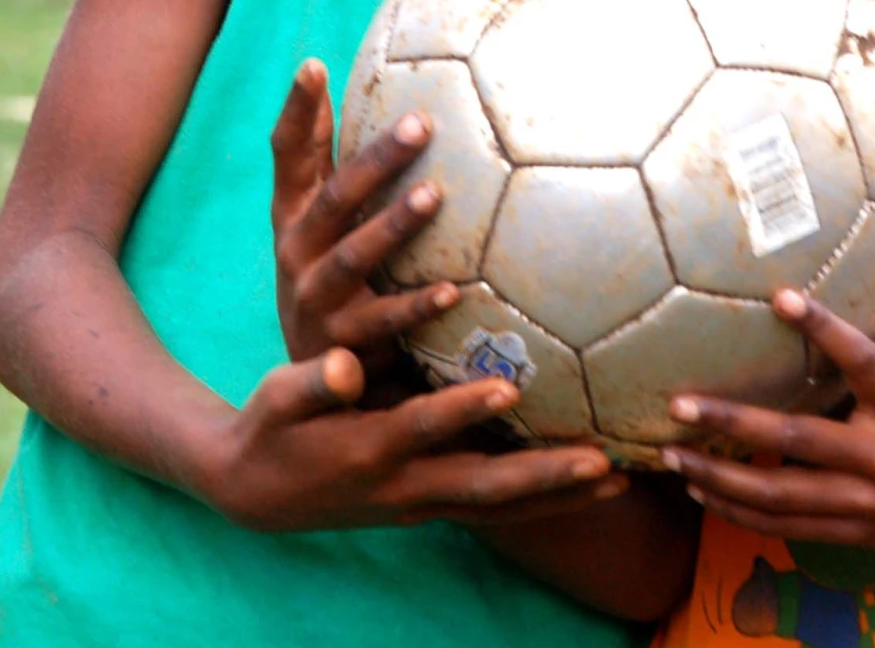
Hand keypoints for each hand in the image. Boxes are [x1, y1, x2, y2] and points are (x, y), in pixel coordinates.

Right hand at [204, 346, 628, 530]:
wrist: (254, 491)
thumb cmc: (270, 428)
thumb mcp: (276, 398)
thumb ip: (309, 382)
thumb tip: (341, 364)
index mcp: (366, 450)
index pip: (420, 428)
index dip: (460, 410)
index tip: (506, 387)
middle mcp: (403, 486)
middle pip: (483, 487)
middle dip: (543, 476)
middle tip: (602, 463)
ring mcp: (420, 503)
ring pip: (501, 507)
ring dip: (559, 497)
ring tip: (620, 480)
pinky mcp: (430, 504)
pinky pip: (498, 510)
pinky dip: (545, 502)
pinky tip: (591, 488)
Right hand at [269, 60, 457, 369]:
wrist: (314, 383)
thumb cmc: (327, 276)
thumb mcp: (316, 220)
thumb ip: (321, 159)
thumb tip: (323, 72)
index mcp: (293, 215)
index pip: (289, 155)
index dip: (298, 112)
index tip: (312, 66)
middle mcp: (296, 251)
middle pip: (334, 198)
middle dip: (375, 160)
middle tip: (421, 123)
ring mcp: (315, 298)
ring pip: (353, 255)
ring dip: (393, 224)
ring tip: (433, 195)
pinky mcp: (343, 341)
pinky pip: (385, 320)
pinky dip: (417, 304)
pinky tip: (454, 289)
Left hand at [661, 291, 874, 558]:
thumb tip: (838, 331)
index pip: (863, 364)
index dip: (824, 329)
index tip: (782, 297)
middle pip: (796, 440)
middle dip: (732, 423)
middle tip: (680, 405)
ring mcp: (865, 502)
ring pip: (779, 494)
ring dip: (720, 477)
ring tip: (672, 454)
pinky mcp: (854, 532)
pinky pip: (786, 526)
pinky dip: (740, 512)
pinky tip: (703, 492)